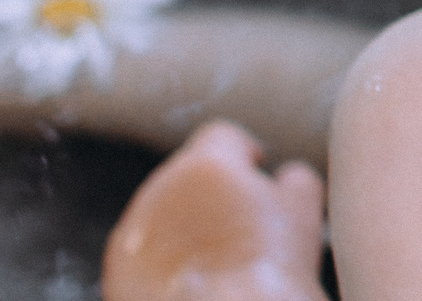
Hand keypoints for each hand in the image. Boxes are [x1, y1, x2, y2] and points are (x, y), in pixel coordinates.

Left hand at [103, 121, 327, 300]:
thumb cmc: (268, 276)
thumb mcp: (304, 214)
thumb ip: (295, 180)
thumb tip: (289, 178)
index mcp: (205, 166)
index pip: (221, 136)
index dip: (244, 153)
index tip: (257, 171)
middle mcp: (158, 193)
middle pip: (187, 176)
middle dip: (212, 194)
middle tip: (245, 226)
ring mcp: (132, 238)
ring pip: (161, 215)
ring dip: (185, 227)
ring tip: (220, 262)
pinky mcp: (117, 277)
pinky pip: (143, 256)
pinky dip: (165, 264)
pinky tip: (194, 286)